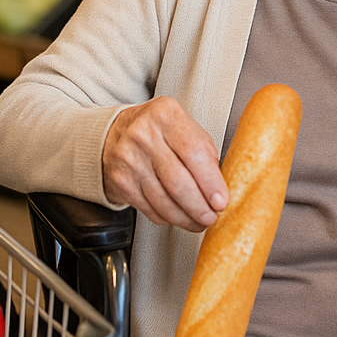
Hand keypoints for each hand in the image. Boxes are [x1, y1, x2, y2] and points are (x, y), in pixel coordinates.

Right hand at [101, 96, 228, 231]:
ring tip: (199, 221)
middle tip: (212, 216)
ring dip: (185, 217)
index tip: (221, 200)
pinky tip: (178, 216)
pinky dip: (168, 217)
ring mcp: (129, 159)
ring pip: (163, 200)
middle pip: (177, 180)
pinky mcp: (121, 182)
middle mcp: (143, 134)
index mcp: (166, 115)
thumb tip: (220, 188)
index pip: (193, 151)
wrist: (116, 134)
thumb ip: (204, 152)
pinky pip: (149, 208)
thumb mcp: (184, 127)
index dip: (210, 181)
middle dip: (199, 206)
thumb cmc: (159, 131)